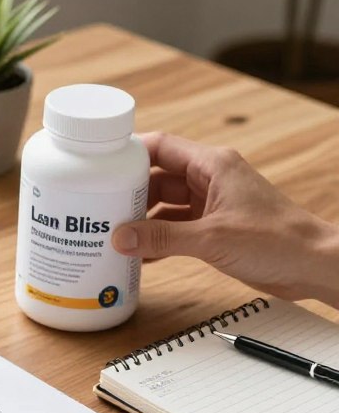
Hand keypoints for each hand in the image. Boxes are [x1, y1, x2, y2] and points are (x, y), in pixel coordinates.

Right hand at [111, 132, 338, 308]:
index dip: (128, 154)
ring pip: (163, 204)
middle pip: (156, 177)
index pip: (160, 147)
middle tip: (99, 207)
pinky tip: (138, 252)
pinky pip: (174, 227)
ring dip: (140, 219)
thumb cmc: (278, 240)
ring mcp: (211, 203)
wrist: (312, 265)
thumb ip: (161, 238)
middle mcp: (210, 179)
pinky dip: (155, 238)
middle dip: (128, 192)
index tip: (99, 166)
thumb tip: (121, 238)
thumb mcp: (211, 238)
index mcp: (212, 165)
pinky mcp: (213, 226)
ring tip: (112, 232)